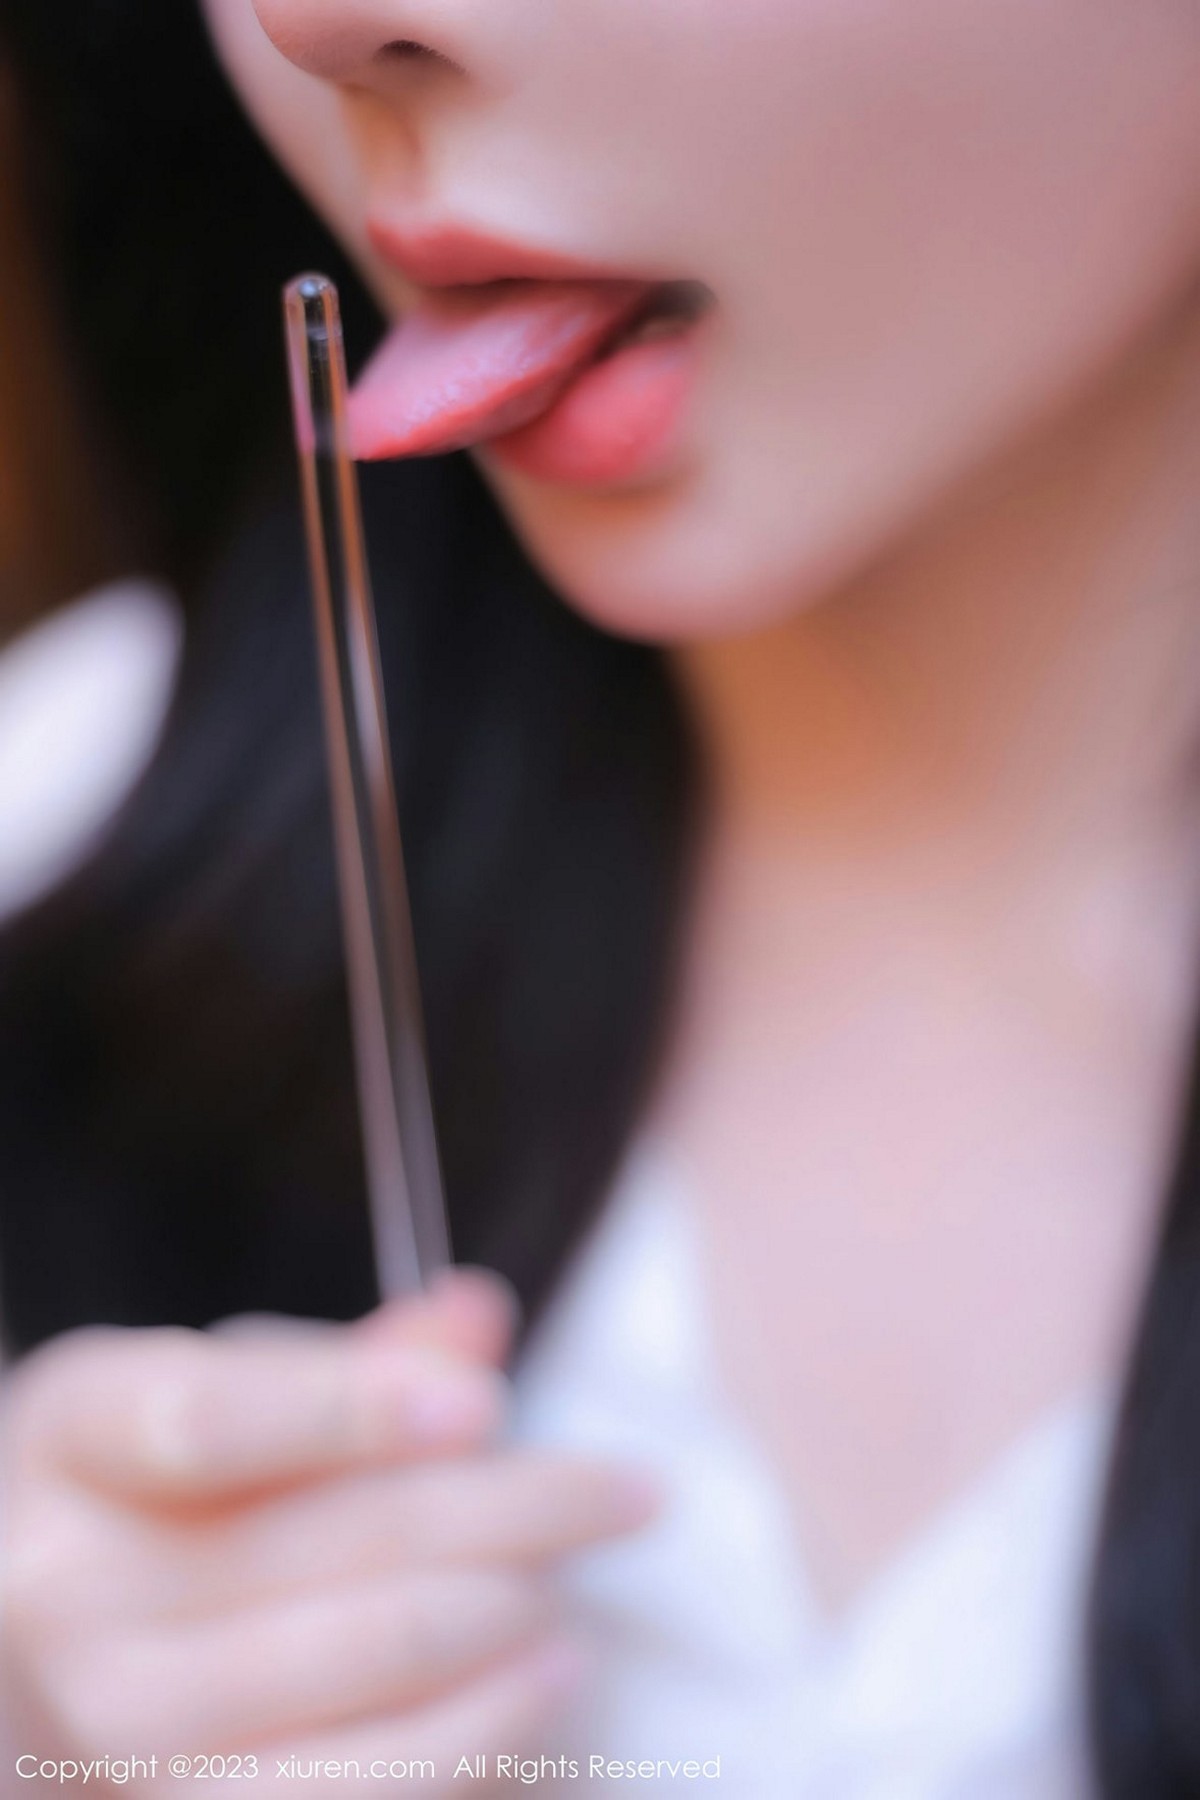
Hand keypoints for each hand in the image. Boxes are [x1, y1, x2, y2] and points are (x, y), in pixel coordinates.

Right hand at [0, 1271, 658, 1794]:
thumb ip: (347, 1359)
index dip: (359, 1410)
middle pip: (339, 1543)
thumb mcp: (223, 1389)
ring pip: (378, 1659)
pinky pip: (373, 1785)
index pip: (211, 1420)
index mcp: (76, 1435)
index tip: (487, 1403)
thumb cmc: (164, 1486)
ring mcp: (118, 1725)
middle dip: (520, 1508)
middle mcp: (71, 1589)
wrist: (48, 1642)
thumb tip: (479, 1318)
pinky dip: (488, 1726)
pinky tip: (550, 1672)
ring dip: (516, 1610)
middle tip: (629, 1488)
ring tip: (581, 1576)